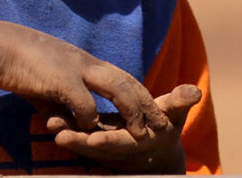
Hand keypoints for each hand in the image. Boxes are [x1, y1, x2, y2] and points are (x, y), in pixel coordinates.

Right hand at [0, 20, 168, 138]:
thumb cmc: (15, 62)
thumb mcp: (43, 82)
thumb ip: (57, 100)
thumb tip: (61, 120)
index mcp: (83, 61)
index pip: (120, 75)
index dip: (138, 93)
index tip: (151, 110)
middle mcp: (86, 62)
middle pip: (127, 81)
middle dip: (147, 103)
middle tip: (161, 123)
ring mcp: (76, 70)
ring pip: (117, 90)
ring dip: (131, 113)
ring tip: (141, 133)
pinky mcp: (62, 81)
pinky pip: (86, 105)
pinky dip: (92, 122)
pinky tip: (91, 133)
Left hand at [45, 84, 200, 173]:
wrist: (156, 148)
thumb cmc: (167, 126)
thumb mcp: (175, 115)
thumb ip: (180, 103)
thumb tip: (194, 92)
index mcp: (137, 140)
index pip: (120, 142)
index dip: (108, 140)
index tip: (93, 138)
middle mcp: (117, 148)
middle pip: (94, 146)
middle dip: (77, 141)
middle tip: (58, 133)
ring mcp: (103, 146)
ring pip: (82, 142)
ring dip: (66, 133)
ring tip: (49, 122)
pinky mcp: (92, 140)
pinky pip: (77, 135)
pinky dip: (65, 127)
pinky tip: (47, 114)